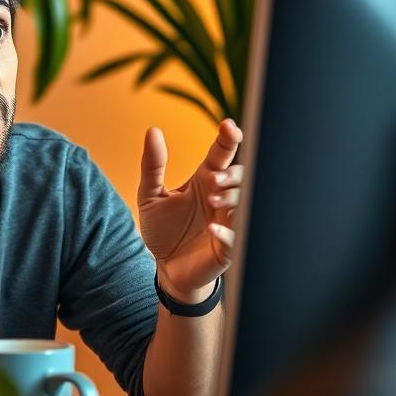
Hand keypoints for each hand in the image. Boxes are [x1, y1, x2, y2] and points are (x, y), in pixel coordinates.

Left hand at [137, 119, 243, 302]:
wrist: (167, 269)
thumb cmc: (163, 229)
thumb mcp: (150, 196)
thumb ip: (152, 165)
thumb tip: (153, 131)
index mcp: (205, 181)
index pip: (222, 154)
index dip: (229, 139)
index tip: (229, 126)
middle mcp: (220, 198)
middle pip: (240, 176)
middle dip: (231, 175)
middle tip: (214, 179)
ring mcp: (228, 222)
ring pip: (245, 203)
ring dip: (232, 199)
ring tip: (213, 200)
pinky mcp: (228, 248)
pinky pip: (237, 238)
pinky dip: (228, 232)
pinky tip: (212, 231)